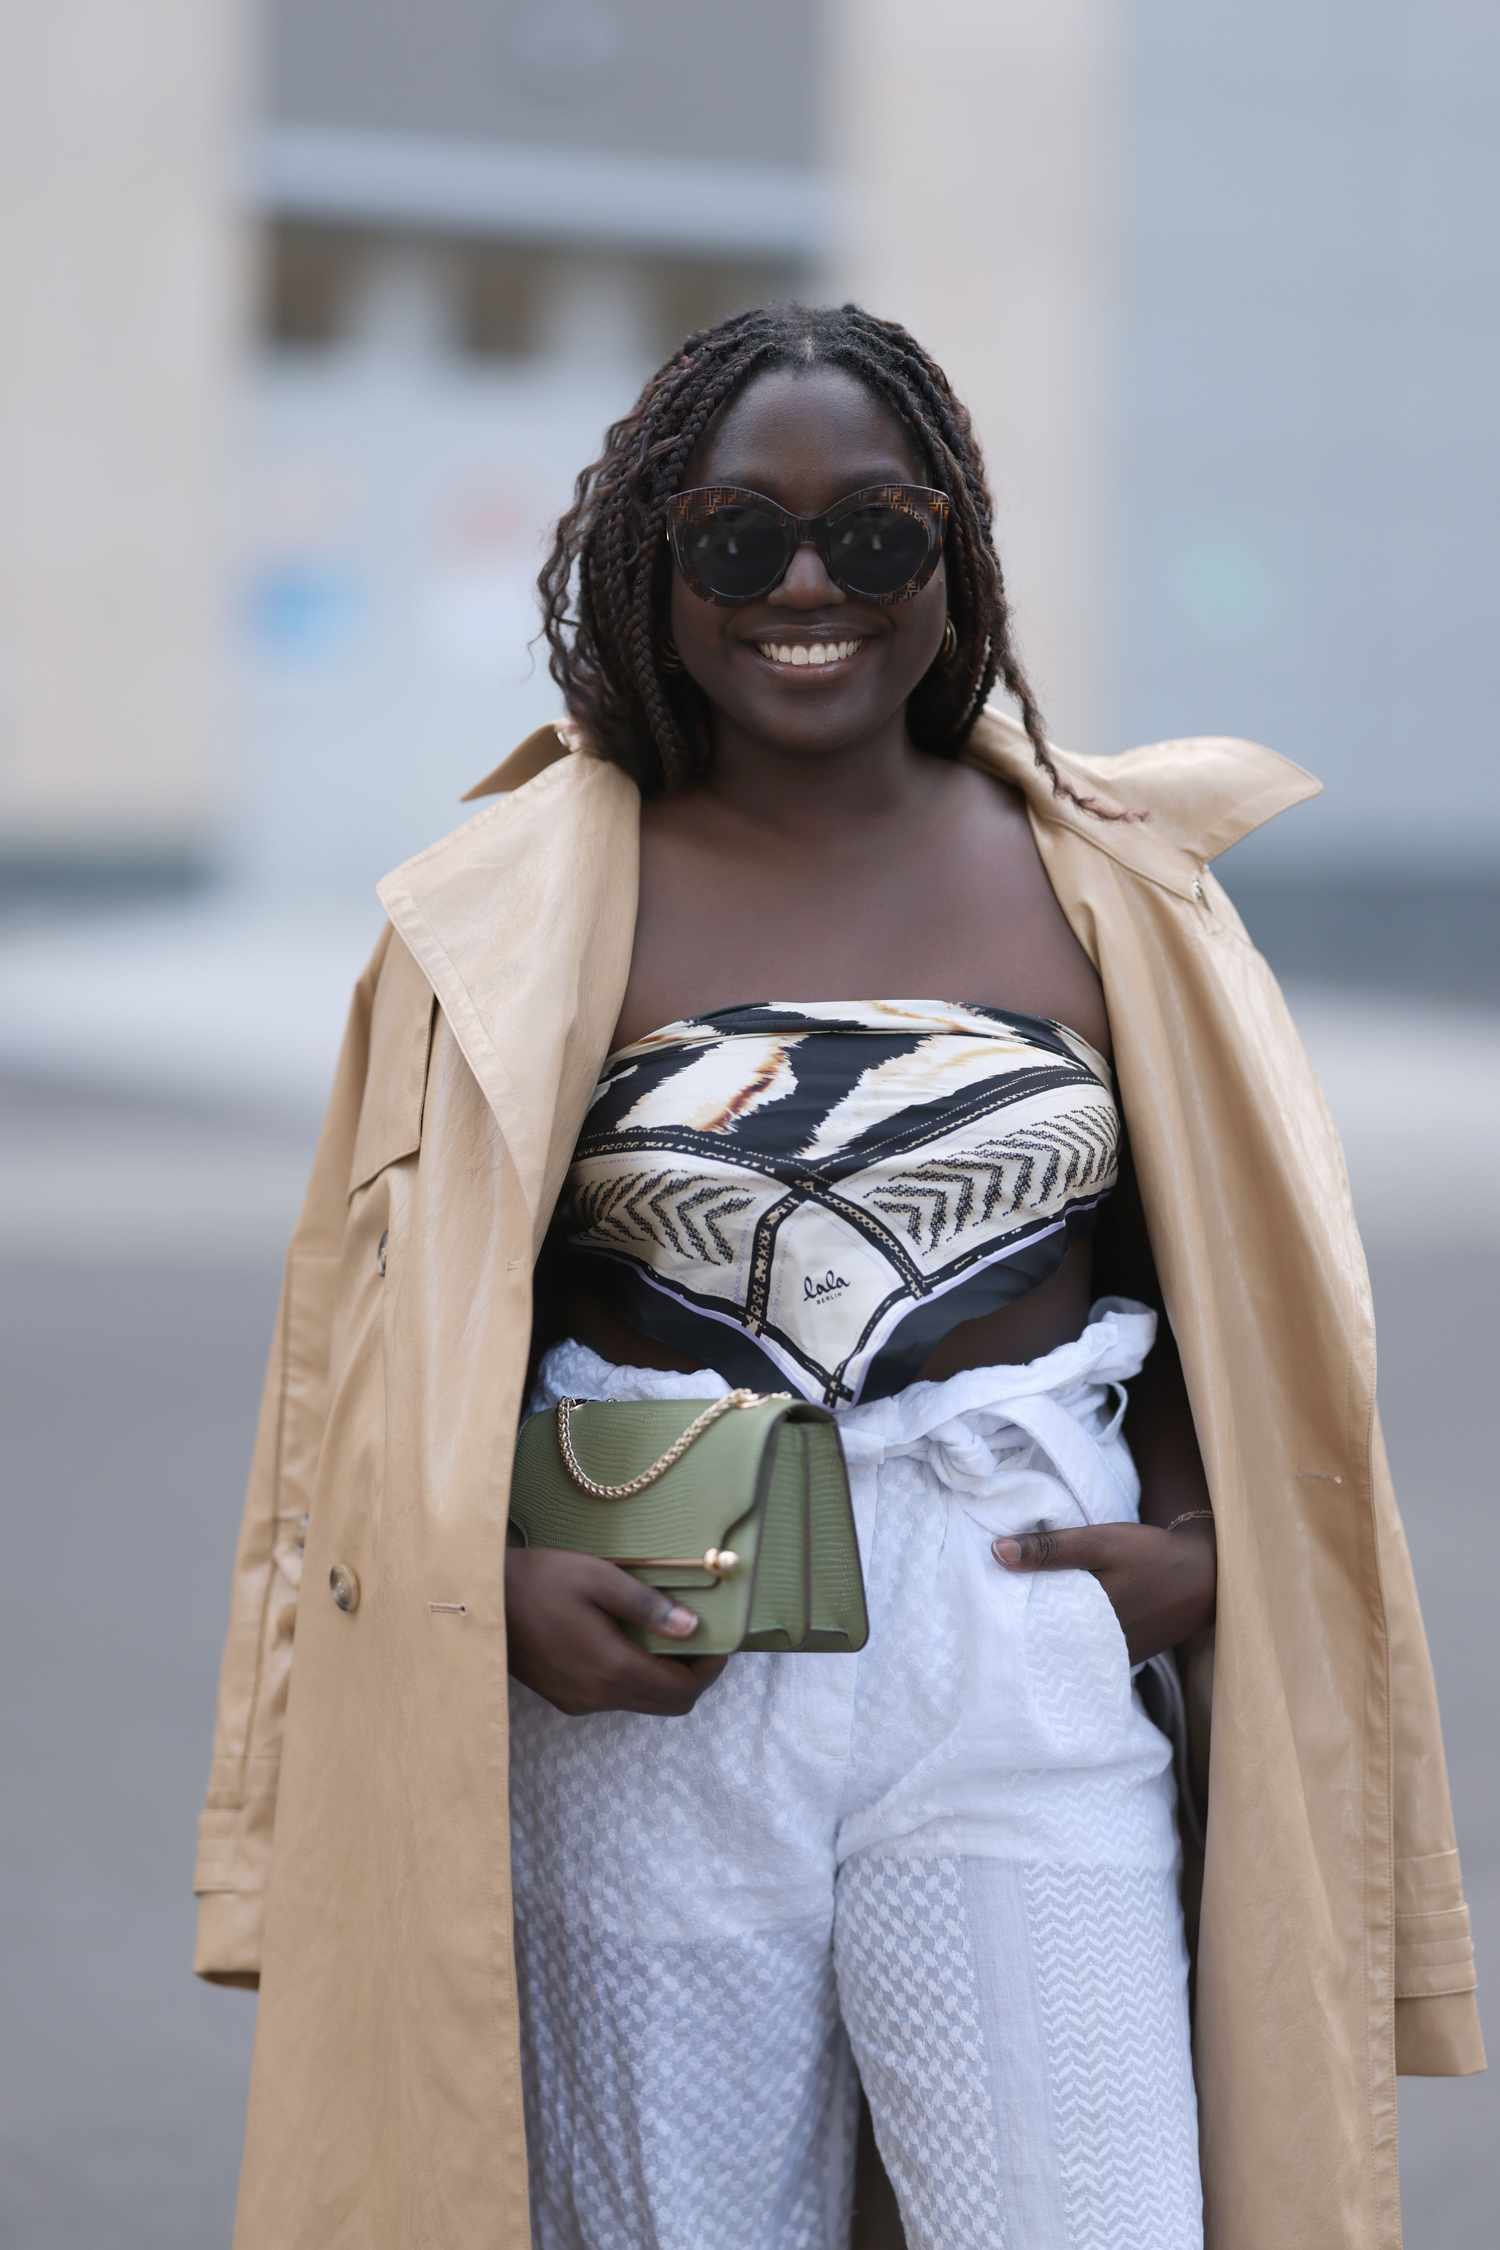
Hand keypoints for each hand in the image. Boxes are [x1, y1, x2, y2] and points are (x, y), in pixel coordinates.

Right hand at [505, 1547, 729, 1716]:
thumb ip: (647, 1605)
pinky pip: (616, 1696)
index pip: (682, 1690)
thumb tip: (692, 1627)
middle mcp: (599, 1697)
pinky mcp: (564, 1697)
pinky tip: (631, 1641)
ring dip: (664, 1677)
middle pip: (667, 1704)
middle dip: (692, 1675)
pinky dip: (637, 1677)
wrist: (478, 1600)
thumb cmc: (540, 1580)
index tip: (720, 1639)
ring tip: (668, 1634)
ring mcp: (579, 1702)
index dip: (710, 1669)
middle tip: (701, 1638)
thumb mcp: (598, 1579)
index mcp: (612, 1670)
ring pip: (641, 1701)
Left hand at [993, 1520, 1215, 1664]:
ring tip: (1018, 1615)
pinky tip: (1061, 1619)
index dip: (1007, 1620)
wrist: (1207, 1574)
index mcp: (1086, 1623)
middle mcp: (1098, 1649)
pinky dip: (1074, 1635)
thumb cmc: (1152, 1556)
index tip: (982, 1608)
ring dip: (1050, 1632)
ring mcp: (1115, 1655)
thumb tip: (996, 1552)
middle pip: (1049, 1641)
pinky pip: (1091, 1648)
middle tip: (993, 1613)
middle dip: (1024, 1628)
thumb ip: (1051, 1548)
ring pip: (1069, 1647)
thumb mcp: (1101, 1543)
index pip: (1033, 1629)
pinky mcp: (1129, 1652)